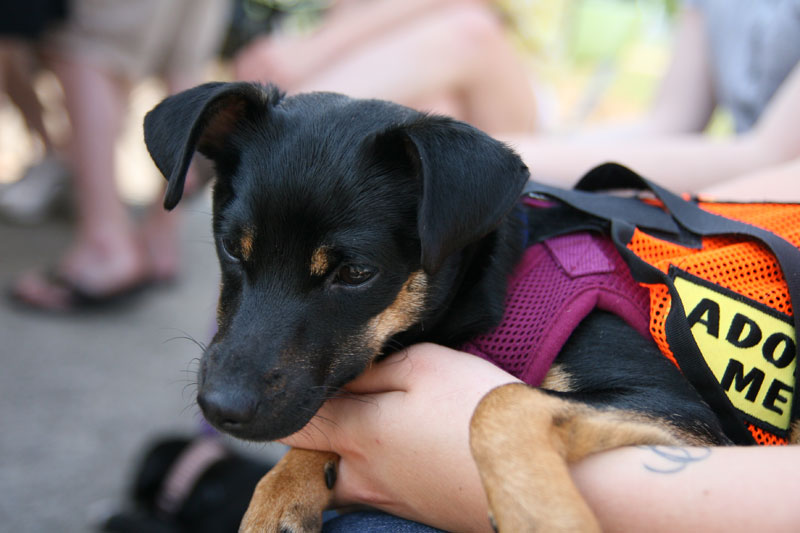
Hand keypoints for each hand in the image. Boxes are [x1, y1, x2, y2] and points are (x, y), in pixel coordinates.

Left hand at [281, 343, 520, 532]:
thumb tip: (341, 376)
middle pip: (312, 455)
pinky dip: (375, 466)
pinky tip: (408, 443)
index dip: (283, 403)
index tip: (282, 385)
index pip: (295, 424)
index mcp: (358, 435)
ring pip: (342, 474)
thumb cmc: (477, 411)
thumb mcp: (425, 367)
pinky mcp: (413, 509)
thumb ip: (372, 371)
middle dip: (314, 428)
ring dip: (346, 449)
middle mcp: (362, 476)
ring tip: (379, 419)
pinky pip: (373, 487)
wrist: (533, 474)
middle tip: (336, 397)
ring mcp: (387, 498)